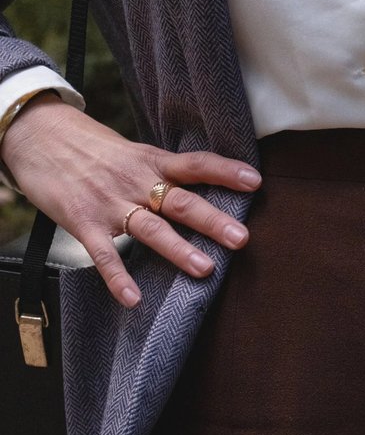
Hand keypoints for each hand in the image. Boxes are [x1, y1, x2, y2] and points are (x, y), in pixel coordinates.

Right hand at [0, 92, 260, 307]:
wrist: (38, 136)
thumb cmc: (92, 148)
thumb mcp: (133, 152)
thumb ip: (165, 171)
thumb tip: (205, 187)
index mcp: (152, 161)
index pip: (195, 164)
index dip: (225, 171)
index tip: (256, 181)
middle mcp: (136, 181)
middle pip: (180, 200)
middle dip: (212, 220)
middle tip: (241, 239)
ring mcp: (111, 203)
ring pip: (150, 228)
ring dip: (178, 249)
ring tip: (205, 269)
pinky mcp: (84, 222)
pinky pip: (104, 253)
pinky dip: (118, 277)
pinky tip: (133, 298)